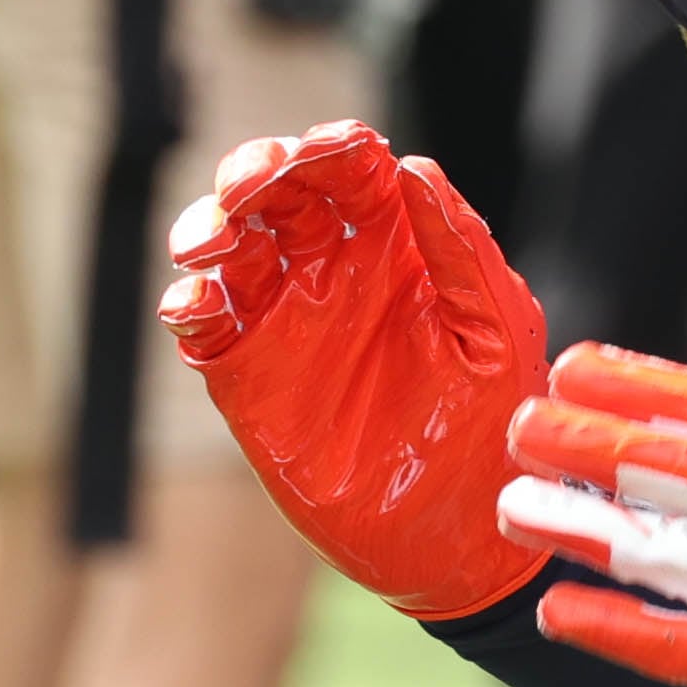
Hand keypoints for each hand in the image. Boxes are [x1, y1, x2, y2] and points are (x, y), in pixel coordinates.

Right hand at [162, 120, 549, 619]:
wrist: (462, 538)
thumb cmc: (495, 427)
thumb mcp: (496, 331)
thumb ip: (460, 251)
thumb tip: (413, 166)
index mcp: (397, 248)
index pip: (352, 173)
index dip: (332, 148)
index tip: (326, 149)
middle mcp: (335, 272)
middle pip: (280, 194)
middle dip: (257, 171)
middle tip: (250, 184)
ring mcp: (287, 323)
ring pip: (230, 248)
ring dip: (210, 227)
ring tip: (212, 243)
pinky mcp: (248, 378)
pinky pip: (205, 327)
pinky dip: (190, 304)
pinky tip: (197, 305)